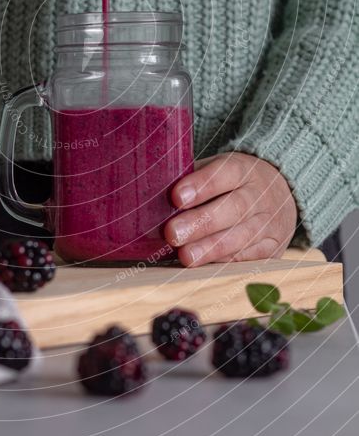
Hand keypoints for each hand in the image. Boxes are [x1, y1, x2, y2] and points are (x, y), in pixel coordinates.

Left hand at [164, 152, 297, 265]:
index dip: (201, 185)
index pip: (223, 174)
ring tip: (185, 256)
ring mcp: (270, 222)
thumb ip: (193, 178)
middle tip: (172, 234)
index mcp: (243, 169)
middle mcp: (260, 195)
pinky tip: (206, 266)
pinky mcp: (274, 247)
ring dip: (211, 249)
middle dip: (201, 223)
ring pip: (242, 236)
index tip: (176, 197)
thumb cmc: (234, 182)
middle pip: (233, 208)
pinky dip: (226, 262)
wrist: (282, 193)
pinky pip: (250, 257)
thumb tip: (153, 191)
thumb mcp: (218, 169)